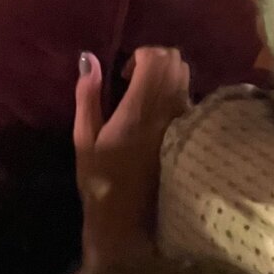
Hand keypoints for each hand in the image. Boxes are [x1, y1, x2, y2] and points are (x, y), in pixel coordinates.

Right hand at [74, 48, 190, 270]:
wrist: (128, 219)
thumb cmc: (101, 179)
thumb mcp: (84, 138)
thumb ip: (88, 95)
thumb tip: (89, 58)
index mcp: (140, 107)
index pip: (156, 58)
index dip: (141, 54)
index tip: (124, 72)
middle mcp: (168, 107)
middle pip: (175, 59)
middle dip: (155, 58)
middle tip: (135, 77)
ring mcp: (182, 118)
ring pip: (186, 73)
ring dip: (167, 71)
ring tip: (145, 91)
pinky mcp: (189, 130)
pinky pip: (189, 93)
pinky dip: (176, 88)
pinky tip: (157, 109)